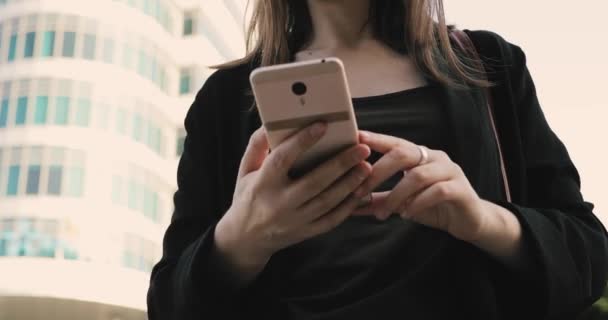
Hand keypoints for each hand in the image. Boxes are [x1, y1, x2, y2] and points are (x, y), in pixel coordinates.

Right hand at [215, 123, 371, 269]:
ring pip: (327, 201)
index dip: (303, 141)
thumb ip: (257, 146)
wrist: (246, 238)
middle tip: (361, 148)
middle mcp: (279, 203)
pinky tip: (361, 191)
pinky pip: (331, 219)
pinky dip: (348, 206)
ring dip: (349, 183)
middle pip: (314, 181)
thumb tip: (269, 123)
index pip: (283, 158)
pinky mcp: (306, 232)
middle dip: (341, 163)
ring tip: (366, 166)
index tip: (323, 125)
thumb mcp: (245, 170)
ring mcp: (295, 220)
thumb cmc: (248, 196)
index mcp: (263, 184)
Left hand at [352, 130, 486, 242]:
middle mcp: (434, 157)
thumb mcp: (402, 203)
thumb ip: (379, 200)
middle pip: (403, 154)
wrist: (469, 221)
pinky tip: (406, 215)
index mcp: (419, 155)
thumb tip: (350, 205)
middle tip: (359, 191)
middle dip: (378, 172)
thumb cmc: (433, 207)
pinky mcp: (460, 189)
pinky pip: (437, 191)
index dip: (376, 139)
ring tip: (383, 213)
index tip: (355, 139)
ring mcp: (449, 171)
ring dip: (396, 195)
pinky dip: (418, 203)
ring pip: (417, 176)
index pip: (394, 143)